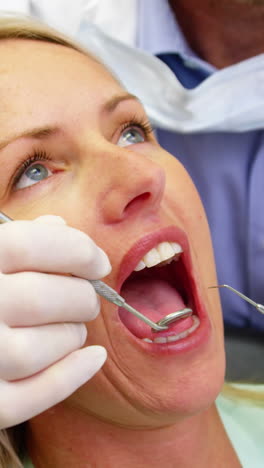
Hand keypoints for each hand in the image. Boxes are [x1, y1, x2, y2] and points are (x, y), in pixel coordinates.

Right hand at [0, 215, 110, 428]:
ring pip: (37, 349)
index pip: (27, 244)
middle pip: (39, 298)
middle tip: (88, 299)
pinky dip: (70, 377)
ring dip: (72, 336)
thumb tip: (59, 226)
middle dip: (81, 297)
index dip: (75, 249)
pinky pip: (30, 397)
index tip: (99, 262)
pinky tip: (93, 358)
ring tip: (73, 328)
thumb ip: (15, 238)